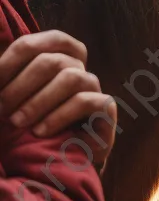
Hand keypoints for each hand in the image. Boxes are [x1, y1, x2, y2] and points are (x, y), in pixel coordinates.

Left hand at [0, 29, 116, 167]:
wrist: (59, 156)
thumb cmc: (29, 123)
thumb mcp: (12, 98)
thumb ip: (3, 81)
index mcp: (52, 56)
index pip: (34, 43)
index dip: (10, 61)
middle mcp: (77, 67)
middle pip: (52, 60)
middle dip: (21, 86)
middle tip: (1, 108)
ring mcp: (94, 87)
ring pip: (72, 78)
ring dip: (39, 101)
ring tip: (19, 122)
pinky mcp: (105, 108)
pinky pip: (86, 101)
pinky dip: (59, 116)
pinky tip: (41, 132)